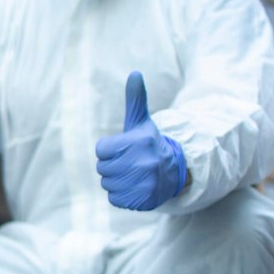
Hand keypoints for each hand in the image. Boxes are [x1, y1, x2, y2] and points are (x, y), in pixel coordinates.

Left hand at [94, 71, 186, 210]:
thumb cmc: (149, 144)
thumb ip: (135, 99)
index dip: (109, 150)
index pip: (101, 149)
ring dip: (116, 180)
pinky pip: (114, 199)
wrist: (173, 171)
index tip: (125, 149)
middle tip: (130, 162)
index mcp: (138, 141)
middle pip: (102, 168)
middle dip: (112, 165)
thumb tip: (135, 73)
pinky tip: (135, 187)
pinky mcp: (142, 200)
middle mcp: (143, 162)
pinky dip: (121, 195)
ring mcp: (144, 183)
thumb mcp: (141, 122)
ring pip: (107, 184)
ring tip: (133, 174)